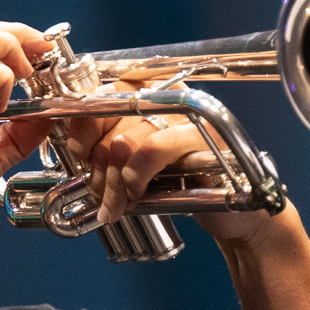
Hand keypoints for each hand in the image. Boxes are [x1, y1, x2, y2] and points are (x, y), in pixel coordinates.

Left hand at [75, 111, 286, 241]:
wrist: (235, 214)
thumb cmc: (185, 188)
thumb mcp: (135, 168)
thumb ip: (108, 153)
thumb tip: (74, 155)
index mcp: (150, 96)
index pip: (101, 96)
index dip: (82, 128)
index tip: (79, 157)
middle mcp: (169, 97)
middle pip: (111, 122)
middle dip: (98, 168)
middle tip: (101, 196)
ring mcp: (188, 115)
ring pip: (126, 139)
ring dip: (114, 182)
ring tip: (116, 205)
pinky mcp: (203, 137)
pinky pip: (153, 149)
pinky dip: (136, 176)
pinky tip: (138, 195)